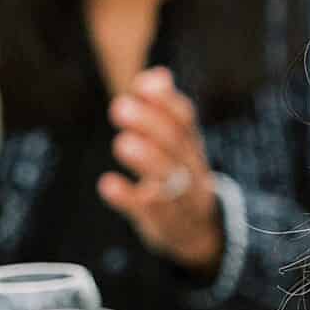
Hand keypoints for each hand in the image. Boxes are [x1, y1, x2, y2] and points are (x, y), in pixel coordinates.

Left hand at [99, 68, 223, 273]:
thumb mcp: (176, 147)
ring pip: (171, 180)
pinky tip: (108, 185)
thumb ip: (163, 112)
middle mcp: (191, 172)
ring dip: (148, 160)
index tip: (142, 86)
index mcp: (191, 148)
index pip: (185, 121)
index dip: (166, 102)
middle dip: (151, 124)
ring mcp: (181, 201)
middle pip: (177, 146)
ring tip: (123, 142)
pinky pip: (150, 214)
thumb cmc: (179, 179)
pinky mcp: (163, 226)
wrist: (200, 235)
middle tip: (120, 107)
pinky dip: (129, 199)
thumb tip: (156, 75)